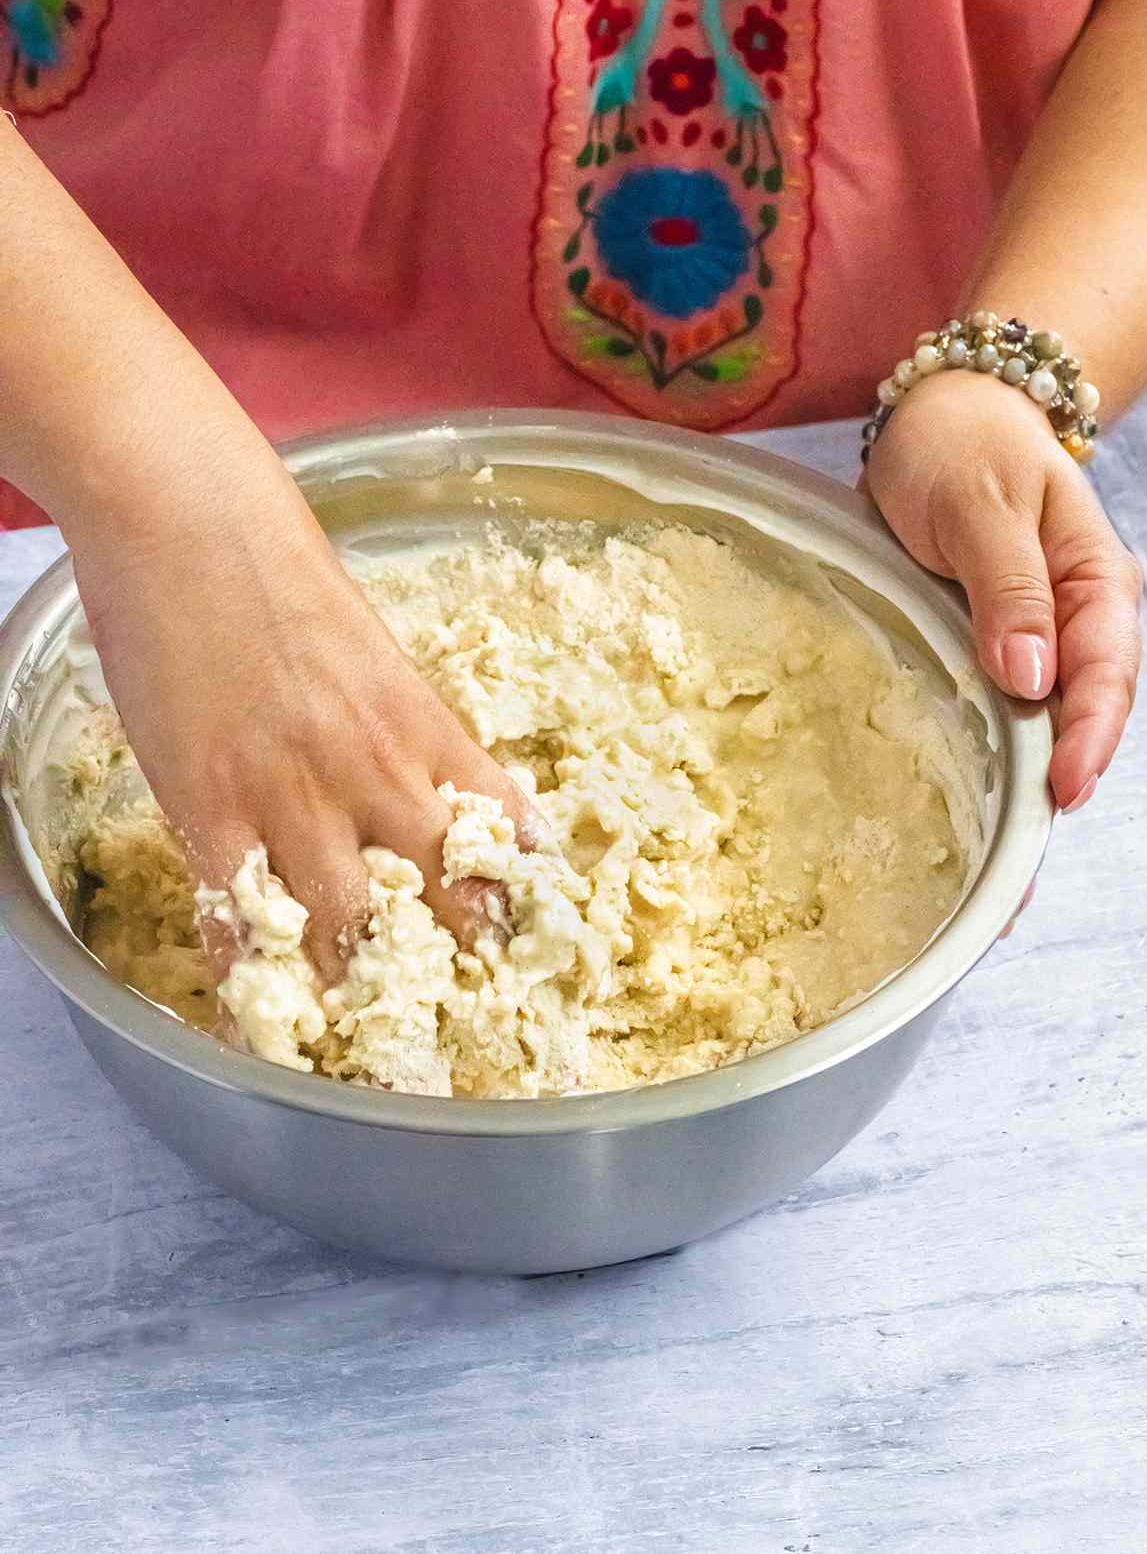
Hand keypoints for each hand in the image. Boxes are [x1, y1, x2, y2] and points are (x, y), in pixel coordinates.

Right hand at [72, 458, 536, 985]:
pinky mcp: (209, 806)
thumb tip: (426, 774)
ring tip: (363, 1039)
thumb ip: (402, 720)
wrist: (190, 521)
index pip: (504, 831)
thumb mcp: (371, 648)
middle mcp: (376, 771)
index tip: (542, 949)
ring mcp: (293, 795)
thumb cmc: (279, 566)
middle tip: (468, 1024)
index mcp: (425, 725)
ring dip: (356, 989)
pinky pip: (238, 917)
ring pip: (346, 929)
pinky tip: (258, 1009)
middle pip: (443, 899)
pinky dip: (250, 971)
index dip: (526, 897)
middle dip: (460, 969)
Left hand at [864, 372, 1142, 810]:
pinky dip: (998, 748)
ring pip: (1049, 715)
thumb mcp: (977, 503)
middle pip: (1087, 706)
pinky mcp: (997, 645)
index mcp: (1095, 575)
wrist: (943, 414)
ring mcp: (1040, 634)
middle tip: (1031, 845)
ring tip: (1007, 845)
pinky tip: (980, 797)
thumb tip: (1032, 678)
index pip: (1106, 667)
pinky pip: (1008, 704)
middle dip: (1067, 772)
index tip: (1064, 785)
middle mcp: (1079, 614)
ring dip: (1031, 772)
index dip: (1089, 732)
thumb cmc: (960, 446)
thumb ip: (1006, 587)